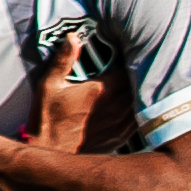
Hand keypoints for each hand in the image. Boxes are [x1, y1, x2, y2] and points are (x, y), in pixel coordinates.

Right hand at [24, 31, 135, 154]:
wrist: (49, 153)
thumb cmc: (47, 119)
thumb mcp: (49, 85)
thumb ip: (63, 60)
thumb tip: (73, 37)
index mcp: (101, 92)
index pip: (129, 70)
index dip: (135, 59)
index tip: (133, 52)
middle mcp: (115, 108)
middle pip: (140, 86)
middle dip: (141, 74)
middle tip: (142, 64)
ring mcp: (120, 124)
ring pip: (143, 103)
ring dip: (143, 93)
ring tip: (143, 83)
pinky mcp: (121, 138)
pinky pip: (140, 121)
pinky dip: (143, 111)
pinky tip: (139, 105)